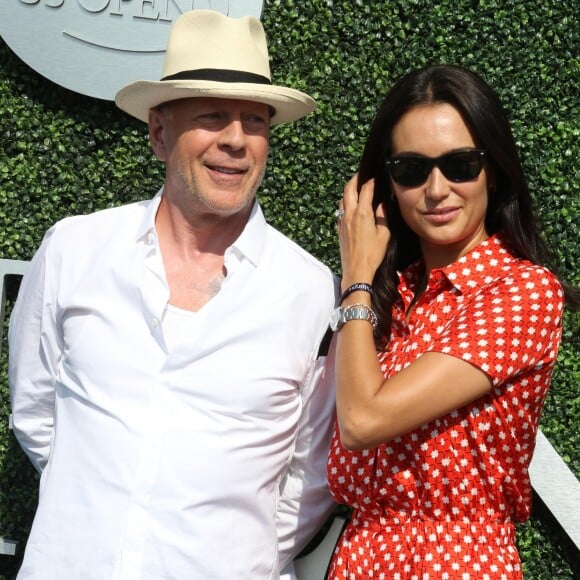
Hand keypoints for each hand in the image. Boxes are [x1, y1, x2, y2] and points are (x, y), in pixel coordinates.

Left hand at [337, 174, 389, 288]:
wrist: (357, 270)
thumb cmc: (373, 254)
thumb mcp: (384, 234)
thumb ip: (382, 216)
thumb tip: (382, 204)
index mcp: (363, 213)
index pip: (366, 190)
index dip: (371, 181)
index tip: (375, 176)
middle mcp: (350, 214)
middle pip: (348, 189)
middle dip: (355, 179)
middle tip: (361, 174)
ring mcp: (342, 221)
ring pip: (342, 199)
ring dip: (348, 190)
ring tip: (355, 187)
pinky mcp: (339, 229)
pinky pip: (340, 210)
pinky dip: (344, 203)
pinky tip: (350, 205)